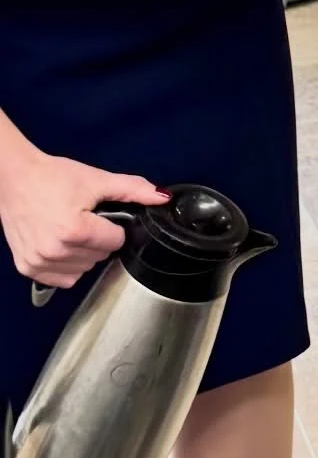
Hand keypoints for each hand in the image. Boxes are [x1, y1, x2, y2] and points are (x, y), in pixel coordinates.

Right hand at [0, 149, 167, 287]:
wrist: (14, 178)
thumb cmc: (53, 177)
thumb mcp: (97, 180)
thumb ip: (133, 190)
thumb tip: (163, 198)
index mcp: (75, 230)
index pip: (115, 242)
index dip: (113, 227)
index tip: (100, 216)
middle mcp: (55, 251)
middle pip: (100, 258)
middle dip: (98, 240)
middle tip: (84, 220)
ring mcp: (39, 262)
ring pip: (82, 271)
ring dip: (83, 255)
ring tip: (72, 231)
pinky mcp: (27, 268)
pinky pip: (61, 280)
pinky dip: (66, 267)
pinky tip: (62, 246)